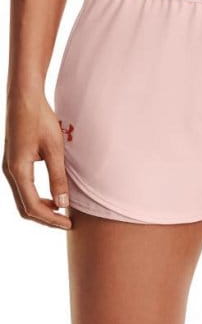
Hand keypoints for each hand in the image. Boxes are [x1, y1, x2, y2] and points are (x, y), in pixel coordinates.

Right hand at [3, 92, 71, 228]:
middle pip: (25, 207)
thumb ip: (58, 176)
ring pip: (23, 198)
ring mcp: (10, 167)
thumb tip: (62, 204)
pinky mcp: (14, 161)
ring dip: (42, 208)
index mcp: (18, 171)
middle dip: (46, 218)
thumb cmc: (41, 121)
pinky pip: (24, 187)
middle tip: (67, 223)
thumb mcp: (55, 149)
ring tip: (62, 212)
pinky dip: (37, 197)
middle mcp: (10, 172)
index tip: (69, 224)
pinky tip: (53, 194)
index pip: (33, 207)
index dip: (52, 219)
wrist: (25, 99)